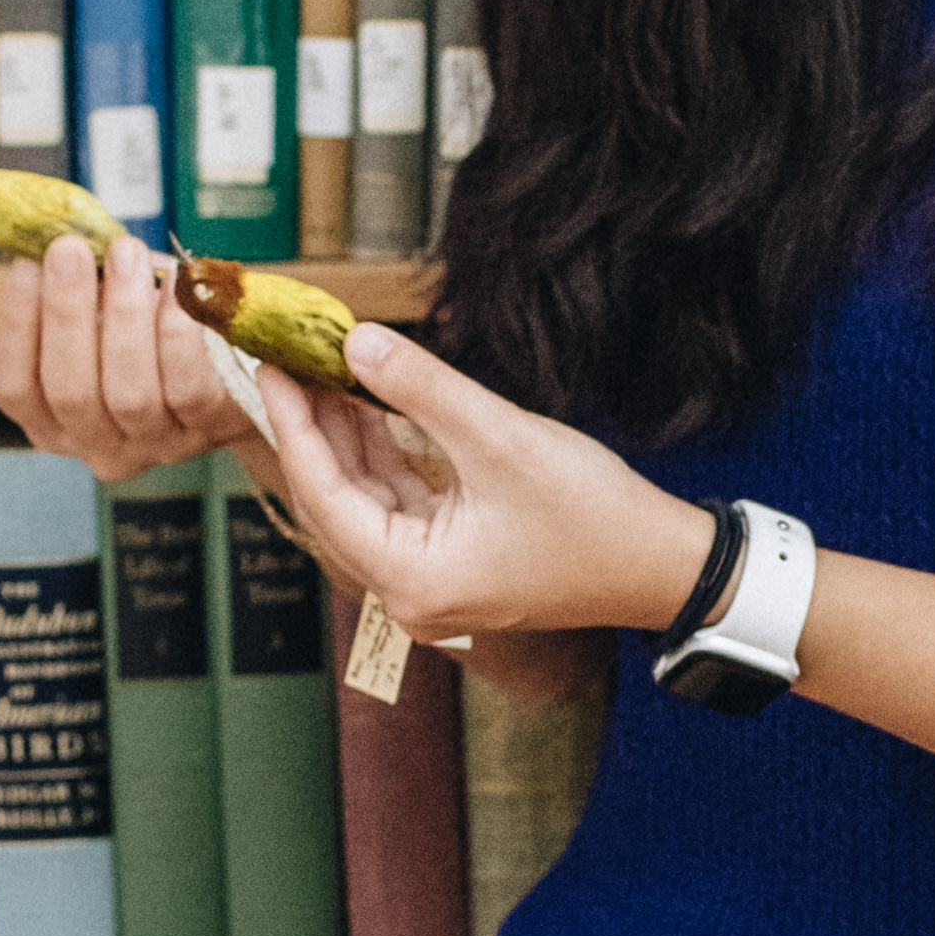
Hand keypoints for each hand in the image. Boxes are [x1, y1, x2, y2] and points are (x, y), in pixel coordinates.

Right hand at [0, 228, 287, 490]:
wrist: (230, 365)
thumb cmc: (149, 327)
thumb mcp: (102, 308)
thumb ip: (74, 284)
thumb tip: (51, 234)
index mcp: (50, 418)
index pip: (12, 385)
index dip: (15, 326)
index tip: (26, 264)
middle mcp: (95, 443)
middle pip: (69, 391)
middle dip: (66, 314)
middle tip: (70, 249)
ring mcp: (152, 444)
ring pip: (129, 393)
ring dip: (125, 315)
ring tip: (126, 253)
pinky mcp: (204, 429)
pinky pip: (186, 386)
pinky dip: (177, 332)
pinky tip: (176, 286)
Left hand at [257, 327, 711, 646]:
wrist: (662, 564)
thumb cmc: (594, 517)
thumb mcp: (502, 438)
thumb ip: (422, 389)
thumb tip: (356, 342)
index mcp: (412, 580)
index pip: (326, 496)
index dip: (295, 426)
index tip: (272, 367)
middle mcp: (411, 592)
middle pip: (337, 501)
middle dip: (315, 428)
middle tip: (289, 359)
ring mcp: (432, 580)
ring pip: (367, 500)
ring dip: (349, 438)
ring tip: (324, 371)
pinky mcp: (455, 561)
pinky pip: (401, 503)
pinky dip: (385, 456)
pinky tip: (371, 407)